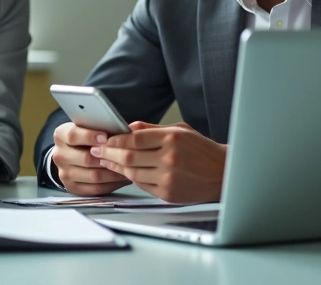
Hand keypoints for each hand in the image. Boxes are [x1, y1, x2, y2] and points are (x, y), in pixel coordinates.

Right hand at [52, 122, 130, 195]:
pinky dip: (112, 184)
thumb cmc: (84, 138)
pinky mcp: (72, 188)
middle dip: (108, 157)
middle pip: (86, 158)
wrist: (70, 155)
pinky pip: (96, 189)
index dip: (90, 136)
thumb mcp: (86, 127)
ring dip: (114, 172)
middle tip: (125, 155)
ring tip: (129, 167)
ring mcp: (64, 173)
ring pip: (94, 176)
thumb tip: (120, 131)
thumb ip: (98, 127)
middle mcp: (59, 155)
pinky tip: (122, 178)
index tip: (106, 137)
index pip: (73, 136)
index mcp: (61, 135)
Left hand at [91, 121, 225, 202]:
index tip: (104, 139)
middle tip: (97, 151)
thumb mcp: (179, 130)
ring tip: (106, 161)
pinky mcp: (168, 193)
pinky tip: (125, 171)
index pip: (134, 139)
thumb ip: (152, 129)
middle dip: (109, 153)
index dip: (115, 140)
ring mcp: (169, 178)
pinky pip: (142, 185)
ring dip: (116, 167)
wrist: (223, 174)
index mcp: (172, 139)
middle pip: (128, 156)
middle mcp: (170, 158)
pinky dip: (131, 178)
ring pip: (132, 172)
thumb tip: (128, 127)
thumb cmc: (202, 150)